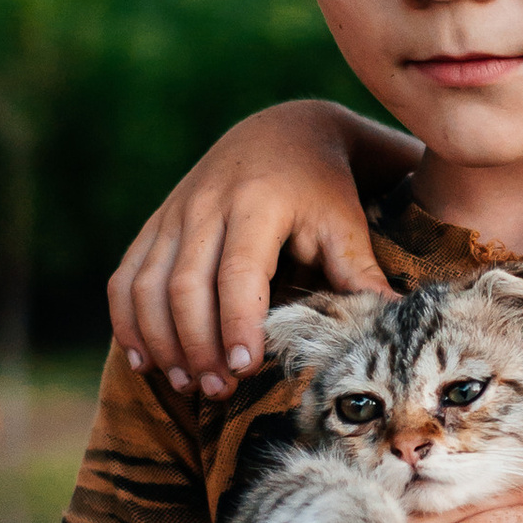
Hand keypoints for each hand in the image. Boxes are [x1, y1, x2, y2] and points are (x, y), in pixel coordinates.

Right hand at [110, 99, 412, 395]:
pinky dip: (128, 322)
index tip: (245, 368)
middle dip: (197, 345)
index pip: (238, 272)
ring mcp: (173, 214)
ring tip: (186, 384)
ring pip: (146, 286)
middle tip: (219, 389)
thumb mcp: (345, 224)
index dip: (236, 323)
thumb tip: (396, 325)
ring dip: (161, 341)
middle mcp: (205, 205)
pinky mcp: (155, 225)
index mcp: (258, 204)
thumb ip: (360, 275)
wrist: (282, 132)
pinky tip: (144, 361)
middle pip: (185, 286)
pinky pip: (126, 278)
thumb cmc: (322, 188)